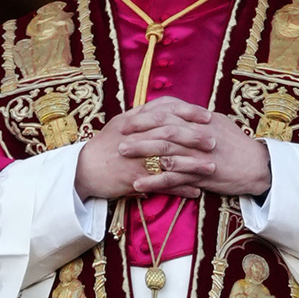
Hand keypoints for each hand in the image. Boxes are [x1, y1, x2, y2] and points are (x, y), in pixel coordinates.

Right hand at [74, 96, 214, 200]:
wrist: (84, 169)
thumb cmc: (104, 144)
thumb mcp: (121, 123)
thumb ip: (143, 114)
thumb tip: (165, 106)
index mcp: (134, 120)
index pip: (165, 110)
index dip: (188, 112)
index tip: (207, 116)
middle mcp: (136, 137)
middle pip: (170, 134)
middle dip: (195, 138)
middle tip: (215, 142)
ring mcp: (135, 158)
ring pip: (169, 160)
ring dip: (193, 165)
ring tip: (212, 168)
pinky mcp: (134, 179)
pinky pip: (161, 184)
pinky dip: (180, 188)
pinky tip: (196, 191)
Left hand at [129, 106, 270, 197]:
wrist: (257, 167)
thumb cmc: (237, 144)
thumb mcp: (218, 123)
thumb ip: (196, 118)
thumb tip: (176, 110)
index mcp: (202, 121)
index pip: (170, 113)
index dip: (148, 115)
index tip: (129, 117)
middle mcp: (199, 135)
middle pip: (164, 130)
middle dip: (139, 131)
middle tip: (120, 133)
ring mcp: (199, 156)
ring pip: (166, 152)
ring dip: (142, 153)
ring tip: (122, 153)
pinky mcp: (201, 176)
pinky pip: (174, 179)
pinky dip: (154, 181)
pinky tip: (138, 184)